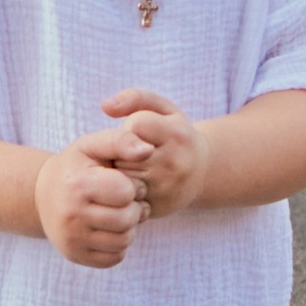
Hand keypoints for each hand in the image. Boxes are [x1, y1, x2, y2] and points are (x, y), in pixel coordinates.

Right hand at [35, 127, 150, 268]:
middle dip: (134, 209)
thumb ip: (122, 141)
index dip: (133, 186)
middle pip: (127, 220)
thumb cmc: (77, 166)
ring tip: (119, 213)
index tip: (124, 182)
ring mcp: (71, 239)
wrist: (43, 194)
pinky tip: (110, 229)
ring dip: (129, 227)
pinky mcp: (75, 255)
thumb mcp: (93, 146)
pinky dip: (118, 244)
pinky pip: (115, 258)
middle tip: (127, 201)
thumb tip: (148, 150)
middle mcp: (70, 215)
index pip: (126, 193)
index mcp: (77, 185)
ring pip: (124, 241)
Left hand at [102, 86, 206, 215]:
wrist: (202, 173)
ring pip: (121, 176)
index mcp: (177, 135)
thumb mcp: (163, 109)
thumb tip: (104, 106)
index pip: (134, 126)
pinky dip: (121, 189)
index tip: (139, 131)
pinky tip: (131, 182)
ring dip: (118, 170)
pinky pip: (123, 197)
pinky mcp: (156, 207)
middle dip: (121, 150)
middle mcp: (175, 163)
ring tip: (131, 165)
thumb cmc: (175, 134)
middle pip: (124, 153)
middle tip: (131, 151)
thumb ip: (134, 98)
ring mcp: (166, 189)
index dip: (130, 126)